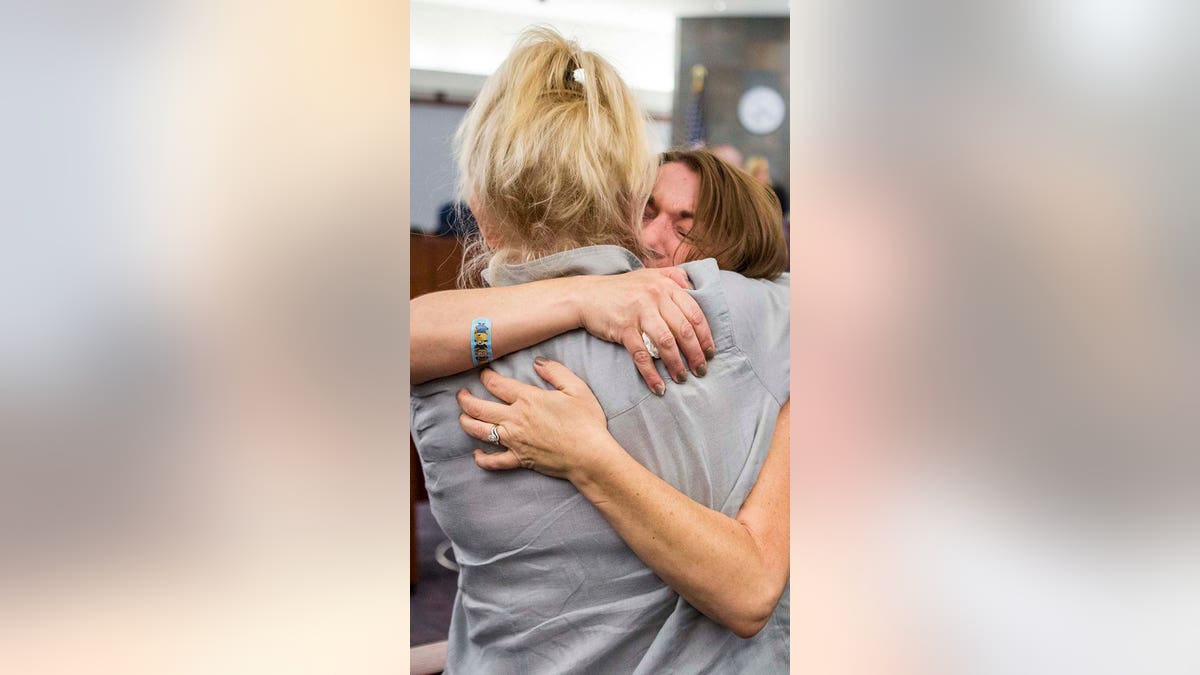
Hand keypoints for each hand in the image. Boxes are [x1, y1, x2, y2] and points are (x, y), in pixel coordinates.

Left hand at [456, 358, 611, 479]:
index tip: (483, 372)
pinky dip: (482, 459)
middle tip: (461, 394)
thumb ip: (555, 371)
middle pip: (479, 408)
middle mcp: (515, 419)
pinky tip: (477, 454)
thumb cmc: (586, 422)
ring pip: (479, 431)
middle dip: (465, 399)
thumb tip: (537, 362)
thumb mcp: (576, 388)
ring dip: (466, 423)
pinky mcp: (519, 459)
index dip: (486, 376)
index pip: (497, 384)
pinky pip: (494, 461)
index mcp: (528, 399)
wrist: (590, 456)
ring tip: (462, 417)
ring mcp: (514, 441)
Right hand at [574, 268, 714, 394]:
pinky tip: (658, 386)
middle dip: (695, 354)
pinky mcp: (623, 328)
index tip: (710, 352)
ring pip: (666, 343)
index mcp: (666, 285)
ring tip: (682, 378)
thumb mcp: (649, 275)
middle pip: (684, 330)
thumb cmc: (621, 289)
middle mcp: (655, 296)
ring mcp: (639, 312)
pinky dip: (651, 374)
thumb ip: (673, 278)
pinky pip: (642, 355)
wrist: (586, 295)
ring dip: (677, 365)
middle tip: (701, 370)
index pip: (695, 313)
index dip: (705, 336)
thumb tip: (695, 288)